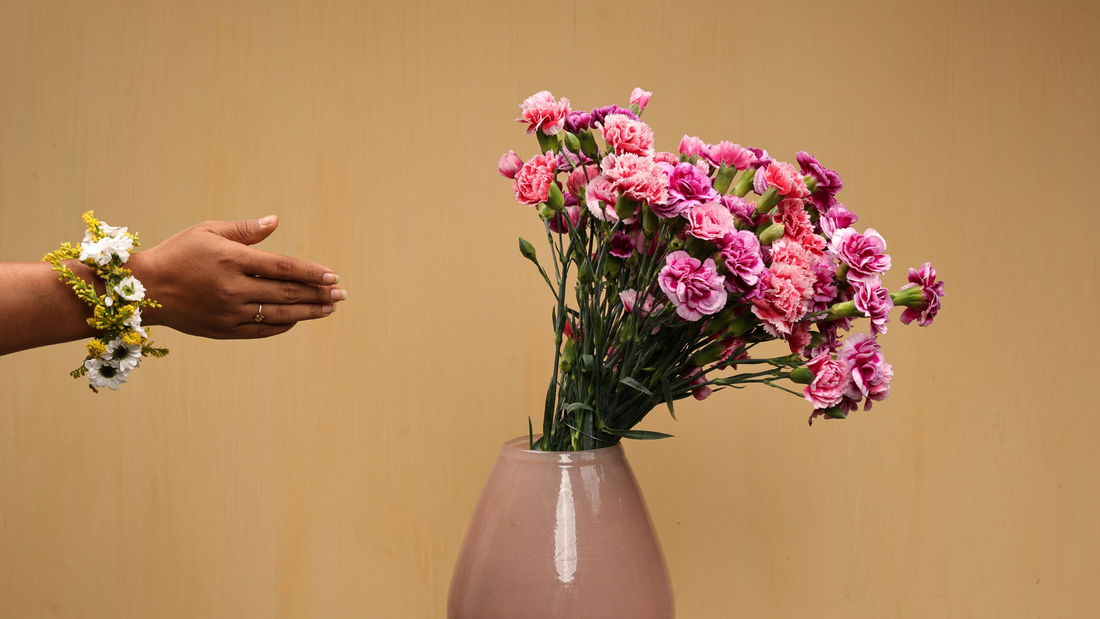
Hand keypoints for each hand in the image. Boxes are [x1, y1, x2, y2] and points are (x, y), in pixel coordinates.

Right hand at [130, 215, 344, 338]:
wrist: (143, 289)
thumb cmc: (178, 253)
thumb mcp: (207, 231)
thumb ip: (244, 230)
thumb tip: (276, 221)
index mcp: (231, 259)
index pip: (283, 267)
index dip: (312, 273)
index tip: (333, 276)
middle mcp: (232, 287)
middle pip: (286, 293)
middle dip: (318, 294)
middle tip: (341, 294)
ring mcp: (228, 312)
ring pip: (278, 314)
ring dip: (308, 312)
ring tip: (329, 308)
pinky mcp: (222, 329)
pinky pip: (261, 331)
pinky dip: (283, 325)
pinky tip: (299, 320)